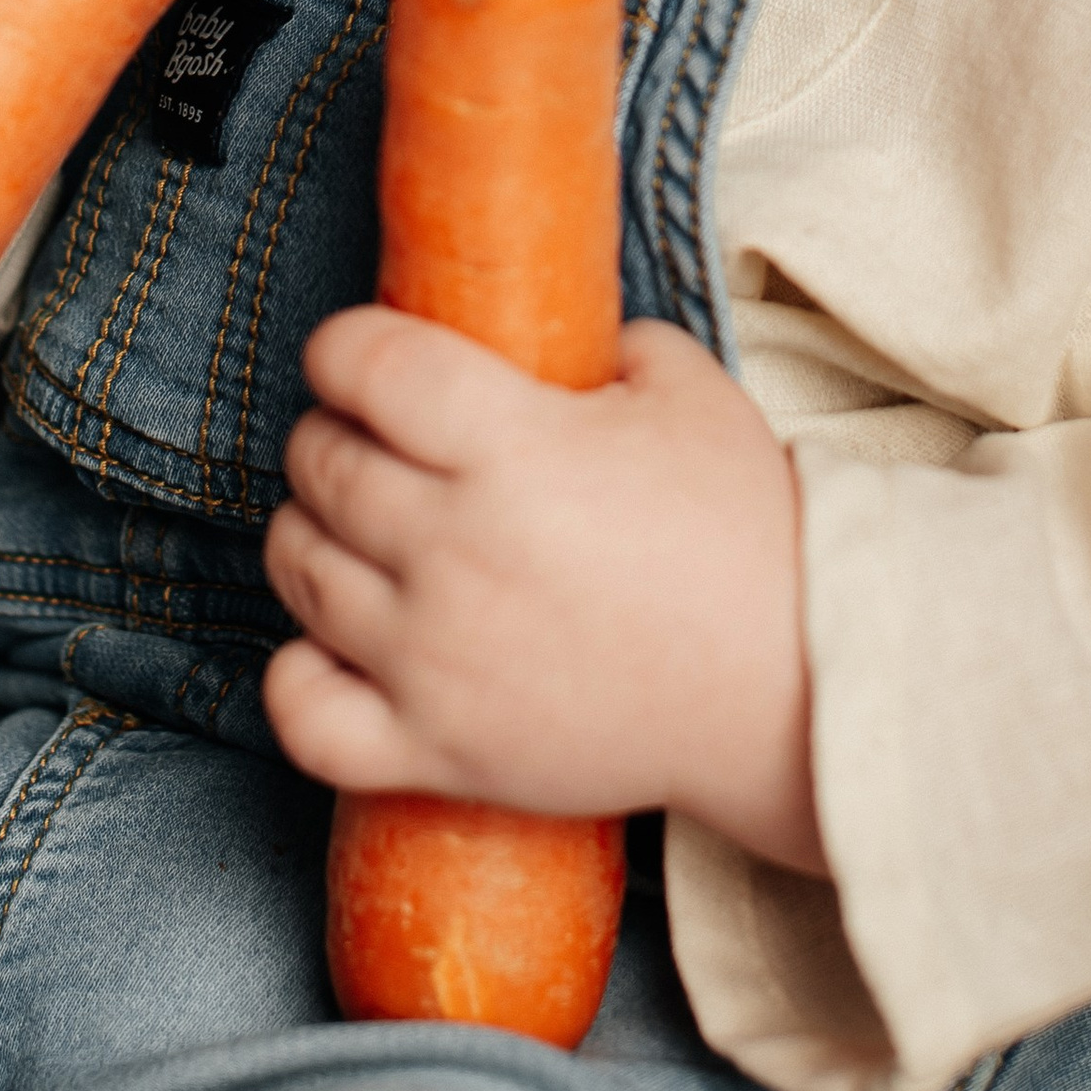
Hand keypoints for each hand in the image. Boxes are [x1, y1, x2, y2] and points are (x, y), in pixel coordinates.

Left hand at [262, 311, 825, 875]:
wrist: (793, 692)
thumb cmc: (746, 534)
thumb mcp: (684, 392)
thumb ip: (602, 346)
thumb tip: (545, 339)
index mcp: (513, 446)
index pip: (366, 366)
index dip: (343, 349)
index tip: (355, 355)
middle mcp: (456, 547)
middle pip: (322, 463)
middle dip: (332, 434)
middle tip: (371, 439)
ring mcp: (437, 657)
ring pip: (299, 570)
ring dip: (309, 531)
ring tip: (349, 526)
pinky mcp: (439, 750)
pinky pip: (306, 716)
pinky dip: (298, 676)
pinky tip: (331, 645)